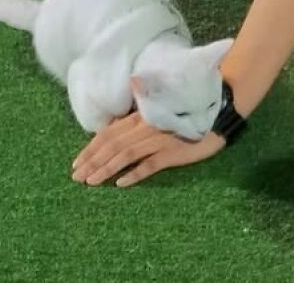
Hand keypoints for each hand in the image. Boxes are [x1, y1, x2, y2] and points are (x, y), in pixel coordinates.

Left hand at [71, 112, 224, 187]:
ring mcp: (159, 139)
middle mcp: (146, 126)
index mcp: (140, 115)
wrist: (217, 109)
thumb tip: (113, 127)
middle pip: (113, 144)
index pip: (109, 133)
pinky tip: (121, 184)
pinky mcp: (173, 152)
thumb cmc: (187, 110)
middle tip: (76, 178)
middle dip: (92, 161)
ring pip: (126, 154)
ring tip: (91, 182)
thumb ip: (138, 118)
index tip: (77, 163)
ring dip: (106, 169)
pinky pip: (150, 164)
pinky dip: (134, 174)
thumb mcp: (159, 110)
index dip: (91, 148)